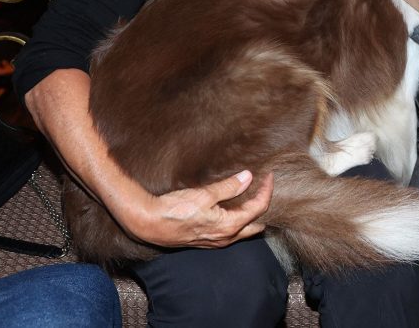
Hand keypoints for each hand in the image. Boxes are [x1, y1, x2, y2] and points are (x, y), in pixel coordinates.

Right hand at [121, 170, 273, 248]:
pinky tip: (233, 209)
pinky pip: (231, 232)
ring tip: (253, 197)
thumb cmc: (175, 209)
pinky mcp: (206, 240)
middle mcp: (225, 238)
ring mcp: (216, 241)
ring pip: (243, 230)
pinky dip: (238, 220)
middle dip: (263, 208)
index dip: (266, 191)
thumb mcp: (204, 195)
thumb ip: (228, 187)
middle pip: (255, 225)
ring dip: (251, 215)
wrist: (149, 223)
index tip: (268, 176)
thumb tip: (248, 177)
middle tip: (265, 189)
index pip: (258, 209)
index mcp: (229, 226)